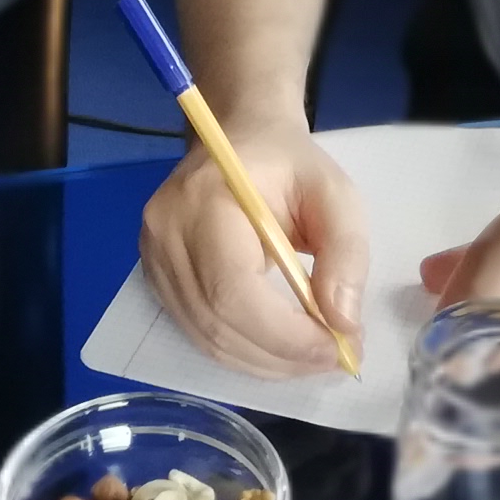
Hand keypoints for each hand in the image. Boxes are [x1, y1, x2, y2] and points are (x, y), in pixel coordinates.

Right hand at [136, 110, 369, 376]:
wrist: (242, 137)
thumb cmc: (290, 164)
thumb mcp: (336, 194)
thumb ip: (346, 254)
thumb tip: (342, 324)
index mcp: (206, 199)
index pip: (233, 289)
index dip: (285, 334)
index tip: (337, 349)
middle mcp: (166, 232)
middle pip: (218, 322)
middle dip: (282, 355)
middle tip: (334, 359)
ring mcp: (153, 257)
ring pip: (207, 338)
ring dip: (265, 362)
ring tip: (311, 357)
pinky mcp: (156, 276)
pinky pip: (198, 332)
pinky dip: (244, 352)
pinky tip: (279, 348)